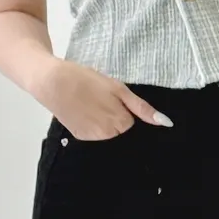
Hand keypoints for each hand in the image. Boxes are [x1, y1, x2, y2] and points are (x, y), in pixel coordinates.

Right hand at [40, 60, 173, 140]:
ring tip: (89, 101)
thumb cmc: (86, 80)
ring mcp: (91, 138)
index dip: (124, 107)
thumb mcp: (117, 88)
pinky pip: (93, 133)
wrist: (52, 82)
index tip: (112, 97)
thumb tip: (166, 123)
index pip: (132, 120)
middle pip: (120, 127)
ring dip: (103, 119)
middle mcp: (108, 135)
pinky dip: (91, 123)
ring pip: (107, 131)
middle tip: (100, 97)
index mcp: (121, 123)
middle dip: (115, 114)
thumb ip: (141, 107)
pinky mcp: (78, 136)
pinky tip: (81, 109)